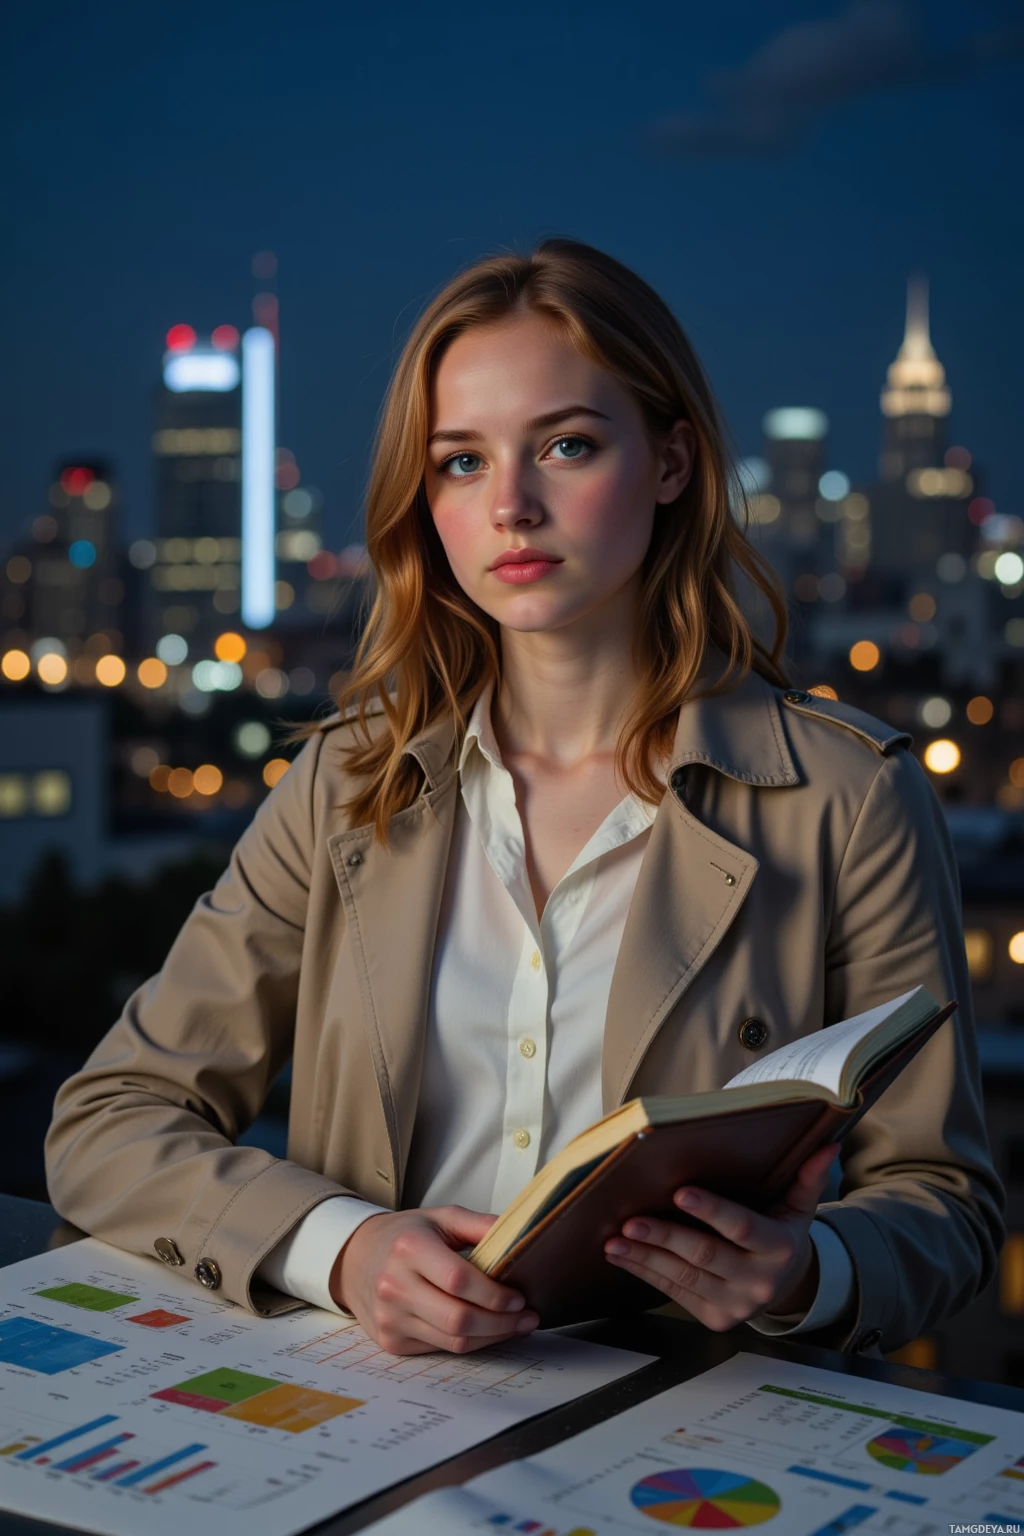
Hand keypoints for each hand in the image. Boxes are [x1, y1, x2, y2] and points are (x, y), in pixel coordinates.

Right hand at [332, 1205, 539, 1355]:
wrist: (356, 1258)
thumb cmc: (404, 1236)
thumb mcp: (440, 1218)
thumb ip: (479, 1225)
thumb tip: (521, 1236)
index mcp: (409, 1248)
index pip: (458, 1280)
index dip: (494, 1294)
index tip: (519, 1297)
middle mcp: (395, 1285)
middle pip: (458, 1319)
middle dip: (501, 1323)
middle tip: (527, 1317)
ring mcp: (390, 1318)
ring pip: (453, 1342)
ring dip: (492, 1337)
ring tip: (515, 1326)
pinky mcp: (391, 1341)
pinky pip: (441, 1349)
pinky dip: (470, 1343)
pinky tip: (486, 1331)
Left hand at [603, 1143, 839, 1330]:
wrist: (785, 1286)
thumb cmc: (782, 1234)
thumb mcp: (799, 1208)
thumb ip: (808, 1178)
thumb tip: (827, 1146)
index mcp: (779, 1249)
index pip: (742, 1228)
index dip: (711, 1211)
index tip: (680, 1191)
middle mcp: (758, 1282)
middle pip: (705, 1255)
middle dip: (665, 1237)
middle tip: (632, 1220)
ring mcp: (736, 1305)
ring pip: (683, 1277)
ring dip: (645, 1257)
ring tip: (615, 1240)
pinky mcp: (715, 1319)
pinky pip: (675, 1293)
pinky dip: (646, 1273)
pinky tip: (623, 1256)